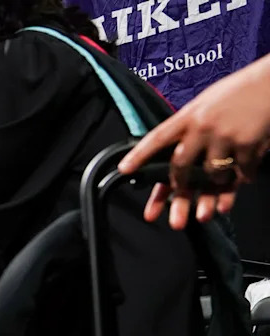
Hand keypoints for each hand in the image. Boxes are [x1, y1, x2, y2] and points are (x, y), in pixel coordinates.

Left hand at [118, 53, 269, 229]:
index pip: (157, 137)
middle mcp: (203, 126)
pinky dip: (242, 180)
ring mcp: (225, 136)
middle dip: (179, 189)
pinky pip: (241, 174)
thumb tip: (174, 154)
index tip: (124, 170)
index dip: (139, 155)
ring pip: (211, 176)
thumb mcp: (206, 103)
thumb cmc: (239, 92)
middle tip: (178, 206)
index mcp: (189, 115)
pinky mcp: (249, 144)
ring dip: (213, 191)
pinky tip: (244, 179)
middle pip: (181, 166)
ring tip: (211, 202)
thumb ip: (190, 127)